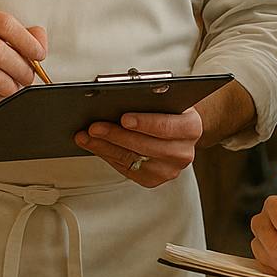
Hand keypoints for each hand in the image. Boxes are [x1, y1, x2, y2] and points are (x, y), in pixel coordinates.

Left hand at [75, 108, 202, 186]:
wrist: (178, 132)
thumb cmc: (168, 111)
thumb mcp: (166, 99)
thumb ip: (149, 99)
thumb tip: (117, 95)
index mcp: (190, 128)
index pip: (166, 126)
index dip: (144, 123)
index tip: (123, 118)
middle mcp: (183, 153)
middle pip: (144, 146)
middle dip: (116, 135)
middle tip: (94, 127)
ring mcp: (168, 170)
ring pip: (131, 159)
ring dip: (104, 147)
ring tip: (86, 136)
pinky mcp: (153, 180)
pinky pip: (126, 169)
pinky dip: (108, 156)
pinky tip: (95, 146)